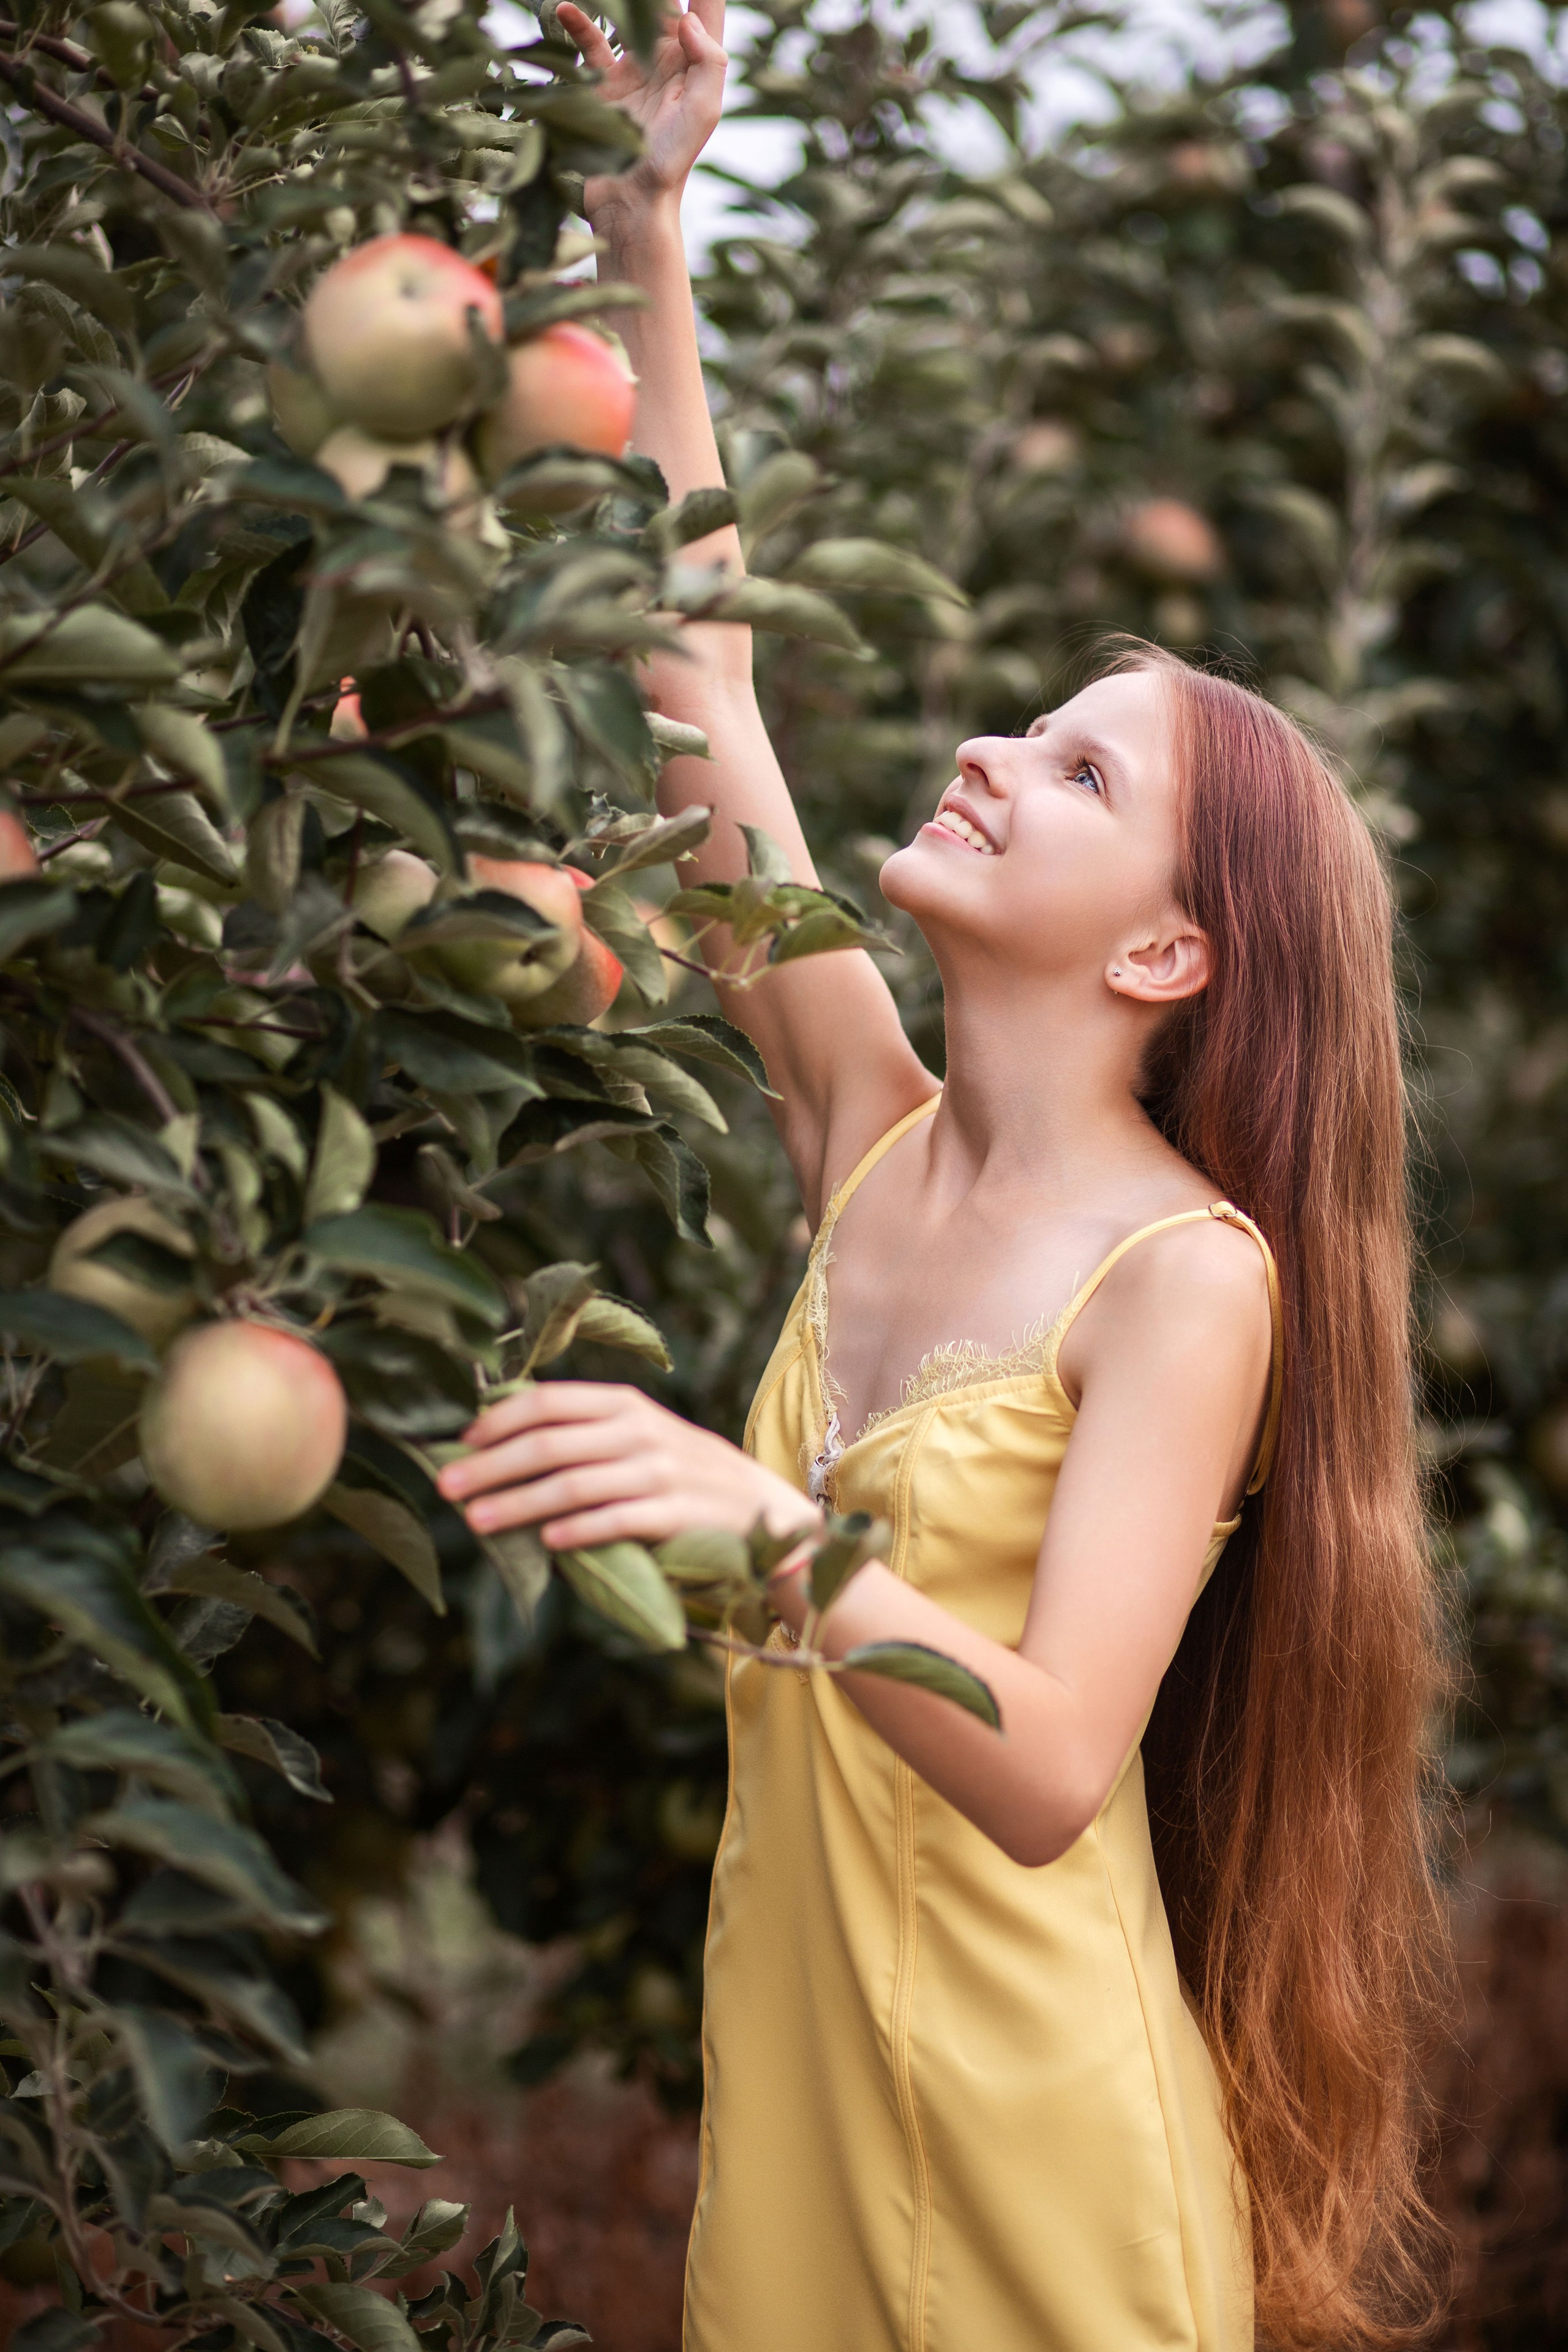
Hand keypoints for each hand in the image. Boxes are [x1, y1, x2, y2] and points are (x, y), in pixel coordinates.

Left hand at [436, 1379, 820, 1552]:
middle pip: (550, 1443)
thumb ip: (586, 1437)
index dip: (499, 1420)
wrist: (764, 1510)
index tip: (458, 1441)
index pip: (549, 1401)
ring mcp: (660, 1473)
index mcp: (624, 1405)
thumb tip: (502, 1448)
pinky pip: (617, 1520)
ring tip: (476, 1520)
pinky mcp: (677, 1515)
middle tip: (446, 1485)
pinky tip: (547, 1542)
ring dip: (518, 1502)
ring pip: (574, 1484)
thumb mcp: (640, 1438)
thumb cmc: (681, 1477)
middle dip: (492, 1464)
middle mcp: (640, 1431)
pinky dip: (579, 1529)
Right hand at [555, 0, 726, 223]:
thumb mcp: (703, 112)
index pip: (704, 4)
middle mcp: (666, 57)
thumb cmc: (674, 160)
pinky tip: (565, 7)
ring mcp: (633, 66)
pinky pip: (589, 41)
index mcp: (695, 60)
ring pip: (624, 14)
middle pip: (660, 3)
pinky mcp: (602, 82)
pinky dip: (577, 21)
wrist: (632, 200)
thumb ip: (708, 61)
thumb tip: (688, 17)